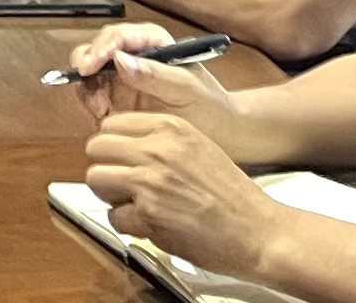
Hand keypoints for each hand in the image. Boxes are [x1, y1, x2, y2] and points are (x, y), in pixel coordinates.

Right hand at [64, 24, 242, 129]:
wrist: (221, 135)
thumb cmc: (211, 107)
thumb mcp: (188, 89)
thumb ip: (155, 74)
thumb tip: (119, 59)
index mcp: (153, 43)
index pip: (120, 35)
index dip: (102, 46)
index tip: (91, 64)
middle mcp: (133, 55)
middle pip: (98, 47)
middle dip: (87, 60)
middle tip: (84, 78)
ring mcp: (123, 78)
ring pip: (90, 69)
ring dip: (86, 83)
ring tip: (98, 106)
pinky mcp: (117, 99)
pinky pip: (93, 94)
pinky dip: (90, 101)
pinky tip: (101, 115)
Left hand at [84, 113, 284, 276]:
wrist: (260, 232)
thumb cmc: (233, 195)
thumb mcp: (197, 146)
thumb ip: (160, 140)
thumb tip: (121, 144)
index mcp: (170, 127)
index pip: (111, 124)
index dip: (113, 145)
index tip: (121, 158)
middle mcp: (157, 150)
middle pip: (95, 148)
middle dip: (105, 167)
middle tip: (122, 182)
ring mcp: (150, 183)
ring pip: (95, 179)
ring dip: (110, 195)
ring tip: (133, 203)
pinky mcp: (149, 216)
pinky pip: (113, 216)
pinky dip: (127, 224)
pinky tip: (148, 224)